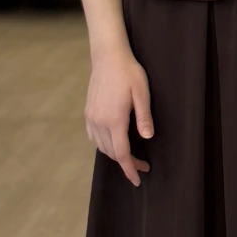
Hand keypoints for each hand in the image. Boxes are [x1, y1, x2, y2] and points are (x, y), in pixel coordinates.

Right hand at [85, 48, 153, 185]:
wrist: (108, 56)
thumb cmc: (129, 73)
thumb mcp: (142, 93)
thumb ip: (144, 117)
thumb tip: (147, 138)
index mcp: (115, 120)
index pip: (122, 153)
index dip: (130, 168)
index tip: (138, 179)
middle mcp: (100, 121)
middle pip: (111, 152)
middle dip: (126, 163)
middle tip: (142, 164)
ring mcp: (91, 117)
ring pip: (101, 146)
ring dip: (115, 154)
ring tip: (130, 156)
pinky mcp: (88, 112)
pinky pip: (94, 137)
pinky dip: (103, 145)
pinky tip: (112, 142)